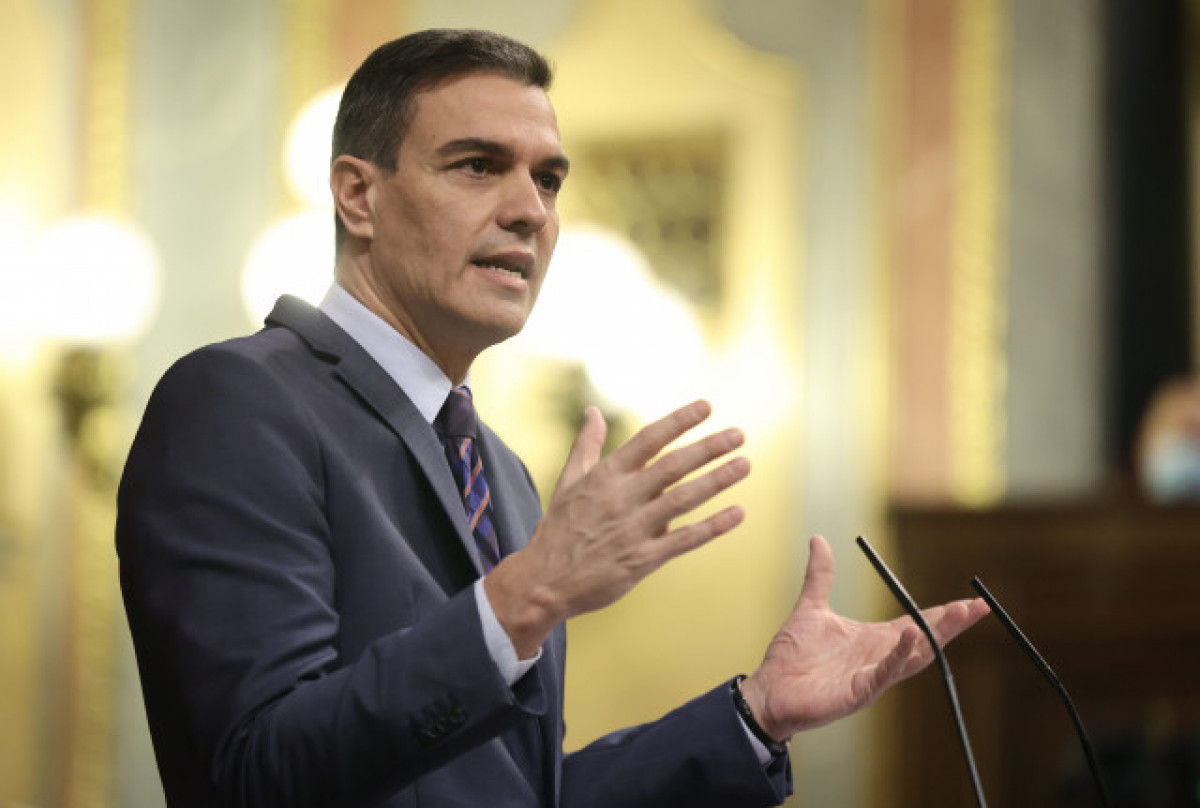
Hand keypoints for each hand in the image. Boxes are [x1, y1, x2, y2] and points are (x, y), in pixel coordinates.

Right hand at [485, 400, 750, 656]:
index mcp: (604, 476)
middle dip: (709, 448)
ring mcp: (634, 529)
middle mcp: (621, 498)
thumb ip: (587, 445)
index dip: (679, 421)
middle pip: (673, 466)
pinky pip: (685, 539)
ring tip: (745, 465)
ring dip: (717, 481)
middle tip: (739, 435)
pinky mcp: (642, 559)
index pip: (648, 440)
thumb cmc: (559, 529)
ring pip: (683, 499)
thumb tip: (593, 411)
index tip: (706, 406)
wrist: (544, 582)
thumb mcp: (568, 482)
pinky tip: (737, 513)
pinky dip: (713, 526)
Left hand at [740, 536, 988, 741]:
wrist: (769, 691)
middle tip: (978, 606)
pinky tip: (911, 635)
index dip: (943, 614)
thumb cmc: (792, 657)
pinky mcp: (859, 692)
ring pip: (913, 656)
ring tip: (957, 615)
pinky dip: (899, 654)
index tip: (971, 601)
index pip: (916, 623)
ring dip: (935, 636)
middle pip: (925, 639)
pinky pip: (885, 673)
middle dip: (952, 623)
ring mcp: (872, 677)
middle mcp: (879, 658)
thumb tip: (819, 539)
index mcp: (873, 640)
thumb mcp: (811, 608)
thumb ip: (820, 575)